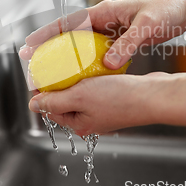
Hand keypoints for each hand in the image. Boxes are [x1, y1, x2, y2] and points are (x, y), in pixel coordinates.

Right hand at [19, 0, 185, 69]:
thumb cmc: (168, 9)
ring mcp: (109, 31)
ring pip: (80, 46)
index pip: (67, 22)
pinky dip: (85, 64)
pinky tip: (81, 77)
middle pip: (68, 36)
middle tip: (32, 65)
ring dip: (65, 59)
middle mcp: (102, 20)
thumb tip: (108, 65)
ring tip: (51, 74)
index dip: (45, 34)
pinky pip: (96, 53)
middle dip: (48, 49)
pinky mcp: (118, 41)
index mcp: (103, 12)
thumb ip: (127, 44)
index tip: (28, 45)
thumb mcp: (147, 26)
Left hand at [28, 72, 185, 135]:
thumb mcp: (79, 97)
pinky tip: (89, 64)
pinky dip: (89, 76)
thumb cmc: (119, 98)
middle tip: (50, 63)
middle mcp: (90, 120)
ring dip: (72, 78)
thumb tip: (32, 106)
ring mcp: (102, 110)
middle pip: (63, 100)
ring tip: (67, 62)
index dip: (40, 90)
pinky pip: (95, 86)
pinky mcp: (114, 99)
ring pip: (80, 92)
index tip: (36, 72)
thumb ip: (54, 101)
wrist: (153, 95)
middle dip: (56, 83)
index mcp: (78, 124)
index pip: (49, 107)